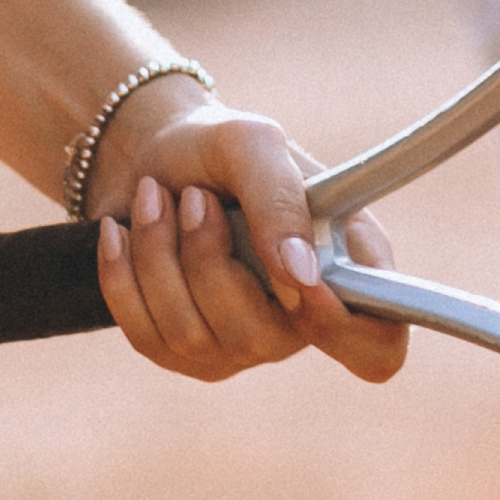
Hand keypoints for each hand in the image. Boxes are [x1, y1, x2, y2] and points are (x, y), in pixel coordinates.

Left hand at [93, 93, 410, 386]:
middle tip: (194, 195)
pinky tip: (120, 232)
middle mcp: (298, 321)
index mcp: (343, 269)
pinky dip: (123, 273)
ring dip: (158, 251)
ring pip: (191, 334)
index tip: (297, 279)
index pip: (378, 349)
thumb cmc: (215, 147)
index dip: (342, 330)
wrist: (147, 155)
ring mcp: (239, 346)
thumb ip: (283, 200)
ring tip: (154, 196)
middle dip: (207, 256)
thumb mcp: (252, 145)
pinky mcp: (182, 354)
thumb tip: (301, 276)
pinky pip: (146, 336)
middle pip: (257, 336)